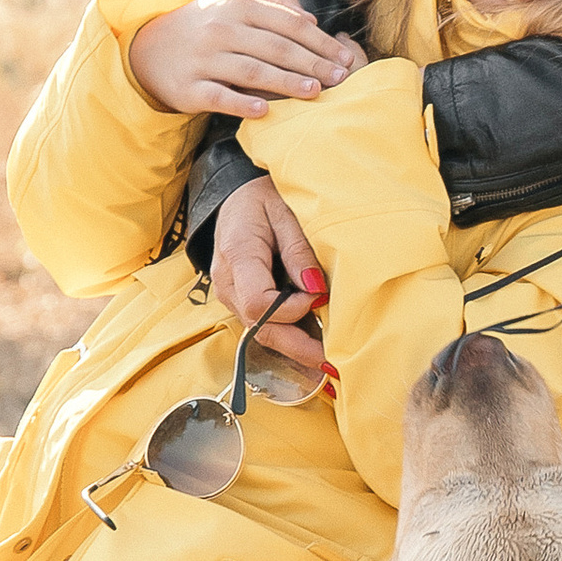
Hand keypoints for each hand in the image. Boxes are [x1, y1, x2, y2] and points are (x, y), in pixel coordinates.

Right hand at [127, 0, 362, 118]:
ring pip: (252, 71)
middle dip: (312, 63)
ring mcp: (203, 59)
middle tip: (340, 78)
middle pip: (275, 48)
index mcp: (237, 7)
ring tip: (314, 92)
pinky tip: (266, 111)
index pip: (288, 25)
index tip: (345, 59)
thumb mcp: (232, 7)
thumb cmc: (204, 27)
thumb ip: (273, 9)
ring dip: (286, 82)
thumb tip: (312, 19)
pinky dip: (243, 103)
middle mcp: (221, 30)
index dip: (320, 42)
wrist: (148, 48)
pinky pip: (219, 97)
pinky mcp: (189, 88)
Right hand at [210, 175, 329, 376]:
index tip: (318, 299)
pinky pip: (263, 325)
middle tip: (333, 363)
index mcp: (237, 256)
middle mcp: (228, 283)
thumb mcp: (285, 214)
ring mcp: (231, 295)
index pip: (258, 302)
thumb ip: (299, 251)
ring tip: (330, 362)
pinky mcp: (241, 300)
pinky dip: (289, 337)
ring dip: (296, 348)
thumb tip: (316, 289)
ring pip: (262, 332)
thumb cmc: (261, 201)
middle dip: (299, 348)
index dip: (290, 309)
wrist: (234, 197)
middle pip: (260, 327)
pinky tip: (313, 350)